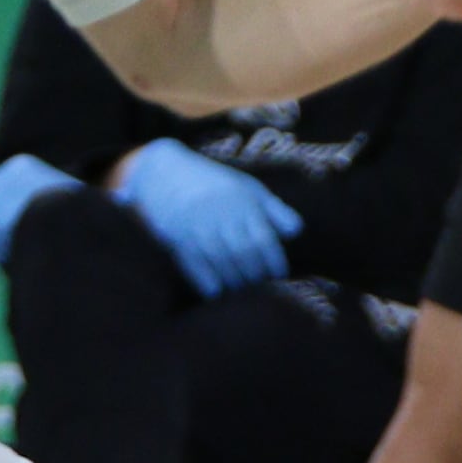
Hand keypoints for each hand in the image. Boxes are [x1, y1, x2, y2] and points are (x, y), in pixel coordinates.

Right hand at [114, 138, 303, 294]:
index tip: (279, 275)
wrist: (165, 171)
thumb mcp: (247, 187)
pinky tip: (216, 291)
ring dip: (234, 281)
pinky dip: (206, 281)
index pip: (264, 238)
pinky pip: (194, 263)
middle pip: (243, 253)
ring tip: (240, 289)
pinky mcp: (176, 235)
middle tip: (260, 286)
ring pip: (221, 260)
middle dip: (255, 274)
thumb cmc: (214, 183)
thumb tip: (296, 232)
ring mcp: (197, 225)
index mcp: (242, 201)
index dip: (274, 261)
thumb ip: (273, 210)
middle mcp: (221, 213)